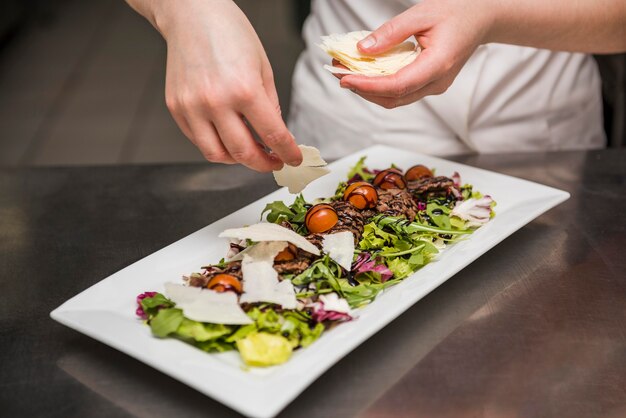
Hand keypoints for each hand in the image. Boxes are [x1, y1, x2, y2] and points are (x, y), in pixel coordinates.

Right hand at [155, 0, 301, 170]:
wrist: (192, 14)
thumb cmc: (229, 33)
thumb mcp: (263, 68)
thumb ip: (271, 106)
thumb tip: (276, 135)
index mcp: (244, 89)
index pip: (273, 136)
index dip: (288, 153)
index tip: (293, 159)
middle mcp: (215, 102)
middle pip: (244, 153)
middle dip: (264, 164)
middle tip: (274, 162)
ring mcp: (192, 107)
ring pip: (217, 154)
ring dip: (238, 160)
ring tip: (250, 151)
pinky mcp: (176, 107)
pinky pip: (198, 140)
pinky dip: (216, 144)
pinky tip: (228, 134)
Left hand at [337, 0, 493, 108]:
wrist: (481, 18)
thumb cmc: (455, 12)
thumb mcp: (421, 13)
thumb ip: (391, 32)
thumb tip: (362, 49)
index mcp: (438, 65)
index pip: (398, 86)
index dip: (368, 86)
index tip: (344, 78)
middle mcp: (437, 82)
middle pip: (393, 98)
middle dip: (362, 89)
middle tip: (337, 73)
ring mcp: (434, 87)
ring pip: (395, 99)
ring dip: (368, 90)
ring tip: (345, 73)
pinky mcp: (429, 85)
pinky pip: (401, 92)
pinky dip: (379, 86)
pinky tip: (364, 73)